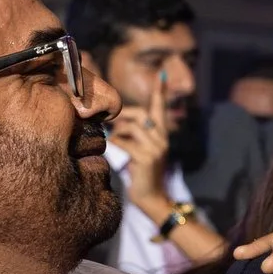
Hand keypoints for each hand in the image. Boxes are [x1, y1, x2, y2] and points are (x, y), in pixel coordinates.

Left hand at [108, 74, 174, 201]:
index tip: (162, 75)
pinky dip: (115, 144)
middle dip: (124, 115)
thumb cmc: (141, 175)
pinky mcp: (147, 159)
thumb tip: (114, 122)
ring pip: (132, 127)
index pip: (160, 109)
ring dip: (118, 132)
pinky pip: (125, 143)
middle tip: (110, 122)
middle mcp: (162, 140)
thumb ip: (133, 136)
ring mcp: (156, 149)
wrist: (151, 199)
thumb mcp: (140, 151)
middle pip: (142, 114)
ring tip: (113, 141)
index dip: (160, 92)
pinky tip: (112, 149)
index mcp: (162, 136)